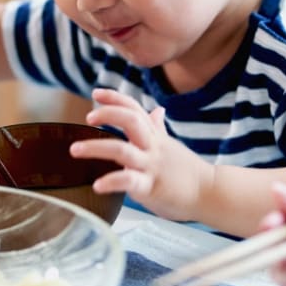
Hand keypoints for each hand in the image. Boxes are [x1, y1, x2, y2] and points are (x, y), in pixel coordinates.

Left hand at [69, 88, 210, 220]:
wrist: (210, 193)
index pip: (134, 109)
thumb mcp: (170, 145)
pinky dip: (112, 182)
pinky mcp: (151, 188)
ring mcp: (151, 166)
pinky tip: (97, 186)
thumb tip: (156, 111)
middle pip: (131, 120)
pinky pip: (129, 182)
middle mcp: (152, 146)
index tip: (96, 92)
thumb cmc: (187, 171)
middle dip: (108, 114)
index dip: (115, 98)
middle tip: (88, 117)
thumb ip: (158, 128)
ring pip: (123, 150)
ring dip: (96, 148)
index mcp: (154, 136)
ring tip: (75, 150)